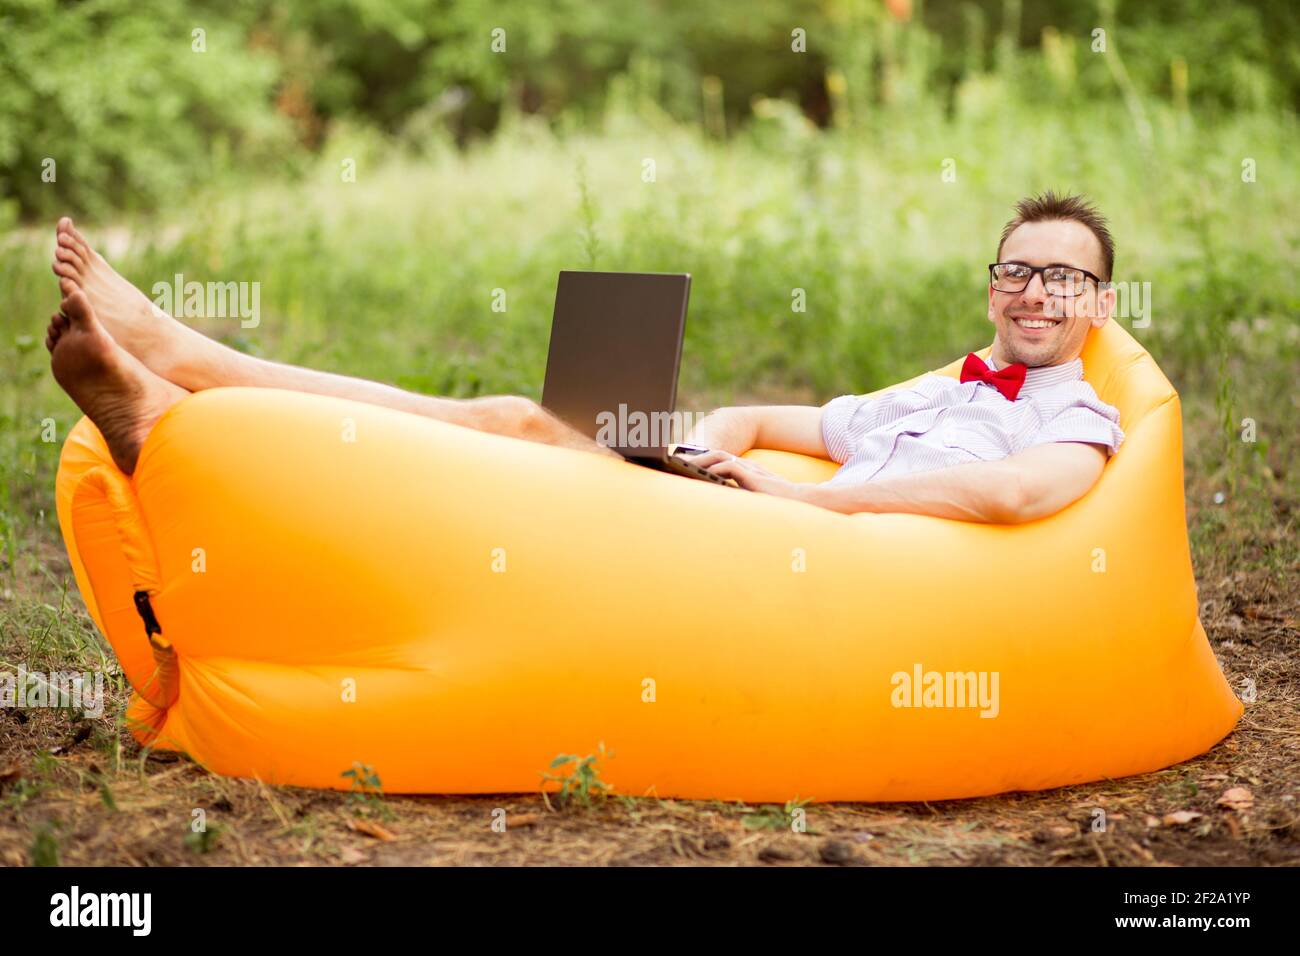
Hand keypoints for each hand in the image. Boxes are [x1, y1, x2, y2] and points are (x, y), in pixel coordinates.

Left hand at [682, 450, 813, 500]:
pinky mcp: (754, 478)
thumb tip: (719, 511)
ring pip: (720, 457)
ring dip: (701, 461)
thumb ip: (739, 498)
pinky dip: (716, 470)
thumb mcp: (754, 501)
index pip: (719, 460)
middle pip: (716, 455)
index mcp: (744, 472)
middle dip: (695, 458)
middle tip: (676, 462)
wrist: (804, 502)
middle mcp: (746, 467)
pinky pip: (730, 467)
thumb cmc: (779, 506)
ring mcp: (750, 471)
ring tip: (684, 465)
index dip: (701, 461)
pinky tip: (705, 475)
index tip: (683, 467)